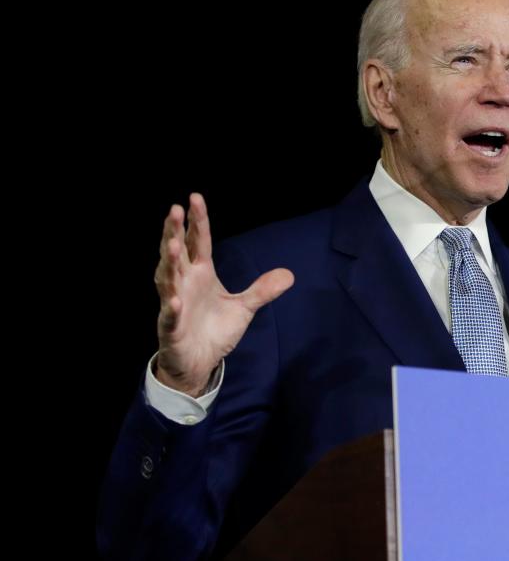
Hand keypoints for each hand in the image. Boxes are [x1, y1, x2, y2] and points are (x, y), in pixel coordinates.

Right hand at [153, 193, 293, 395]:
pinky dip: (171, 306)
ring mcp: (175, 303)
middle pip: (177, 253)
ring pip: (167, 278)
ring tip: (172, 245)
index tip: (194, 198)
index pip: (198, 242)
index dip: (196, 221)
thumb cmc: (215, 330)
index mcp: (201, 274)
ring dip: (169, 262)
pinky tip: (174, 298)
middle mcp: (185, 283)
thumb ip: (262, 290)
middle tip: (173, 209)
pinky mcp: (171, 327)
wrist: (200, 362)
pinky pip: (170, 315)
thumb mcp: (244, 308)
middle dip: (174, 232)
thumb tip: (289, 274)